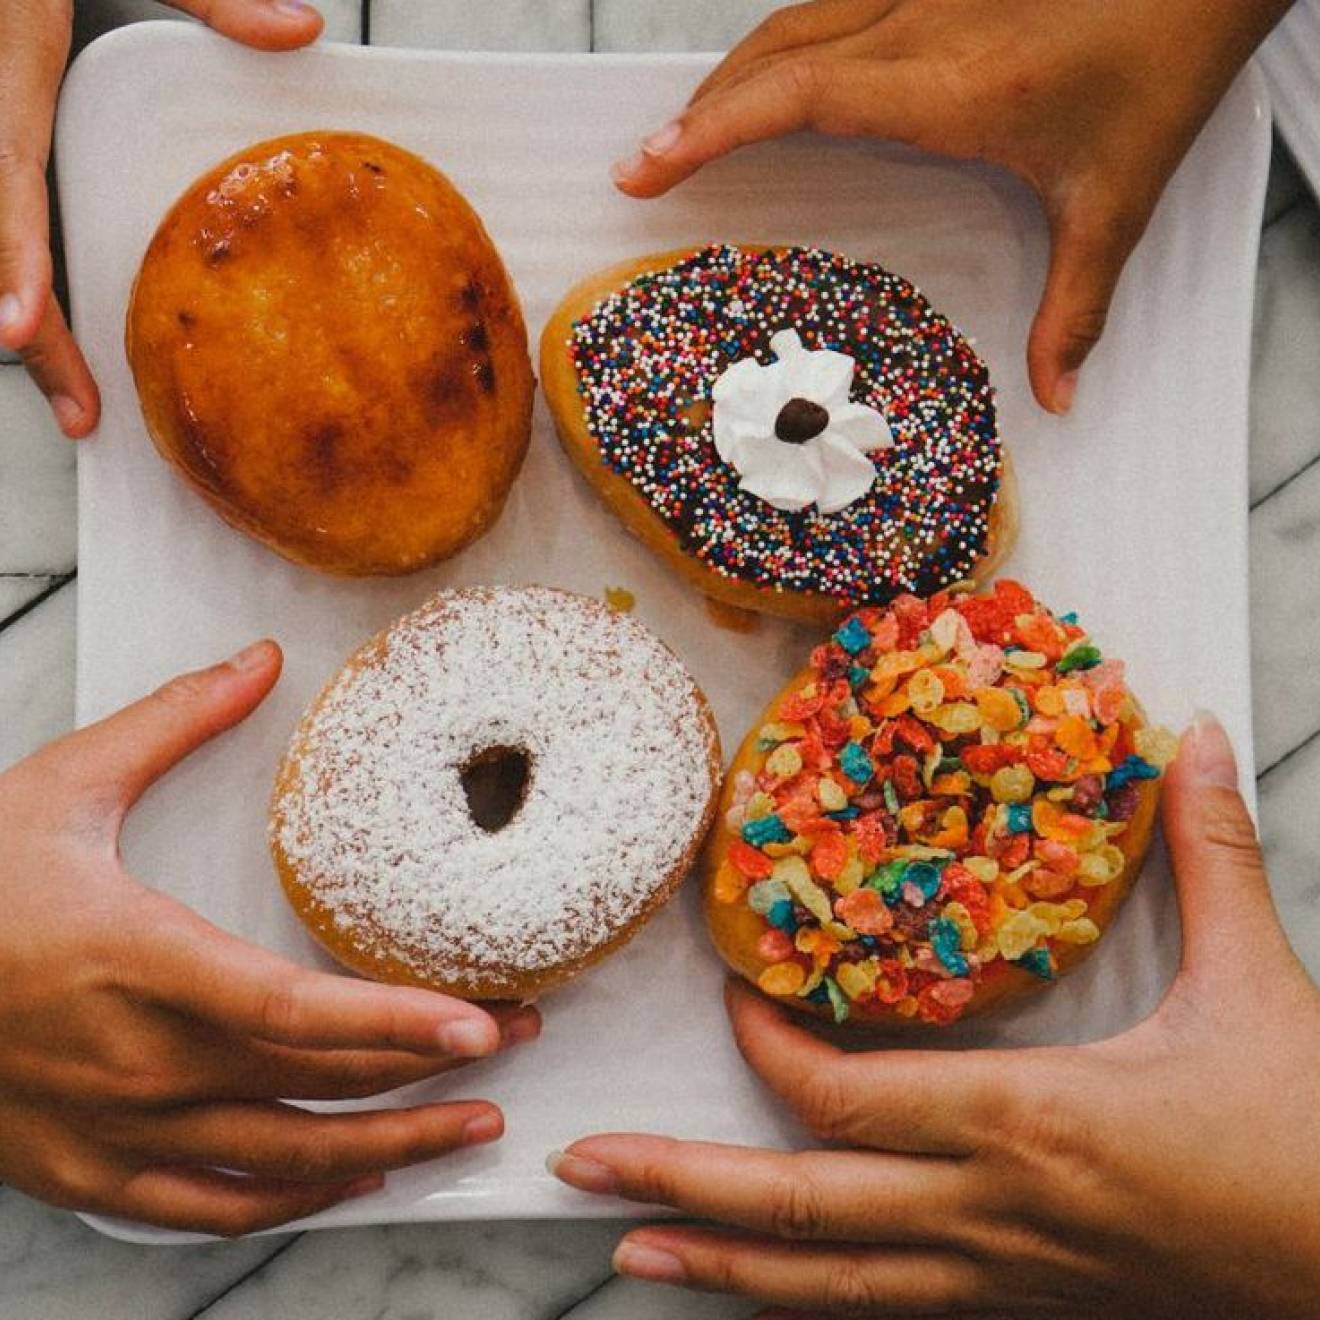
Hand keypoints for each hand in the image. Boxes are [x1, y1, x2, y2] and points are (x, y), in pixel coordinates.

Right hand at [0, 0, 323, 438]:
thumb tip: (304, 31)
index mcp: (13, 74)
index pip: (8, 185)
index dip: (11, 261)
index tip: (15, 329)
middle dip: (31, 339)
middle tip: (78, 416)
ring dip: (22, 318)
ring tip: (71, 394)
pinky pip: (3, 206)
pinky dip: (15, 269)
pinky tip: (46, 323)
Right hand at [0, 641, 539, 1235]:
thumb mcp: (62, 786)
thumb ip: (174, 721)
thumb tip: (260, 660)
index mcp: (141, 961)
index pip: (295, 1012)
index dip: (396, 1023)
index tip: (482, 1023)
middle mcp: (138, 1062)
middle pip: (316, 1086)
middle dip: (433, 1070)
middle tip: (514, 1044)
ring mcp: (112, 1131)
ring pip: (281, 1161)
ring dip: (391, 1146)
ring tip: (472, 1124)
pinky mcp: (86, 1170)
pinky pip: (210, 1208)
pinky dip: (293, 1199)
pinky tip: (351, 1174)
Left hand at [551, 714, 1319, 1317]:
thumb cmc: (1306, 1133)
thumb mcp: (1261, 981)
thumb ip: (1209, 853)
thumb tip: (1184, 734)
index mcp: (1027, 1118)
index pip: (845, 1097)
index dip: (769, 1053)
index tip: (731, 1001)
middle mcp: (990, 1208)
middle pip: (801, 1206)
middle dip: (680, 1185)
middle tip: (581, 1166)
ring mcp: (1001, 1275)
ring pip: (829, 1285)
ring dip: (720, 1265)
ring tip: (627, 1251)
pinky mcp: (1026, 1305)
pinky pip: (890, 1313)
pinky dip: (806, 1304)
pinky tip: (754, 1297)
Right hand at [611, 0, 1291, 413]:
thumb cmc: (1159, 65)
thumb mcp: (1117, 199)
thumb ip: (1079, 306)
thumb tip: (1056, 397)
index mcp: (945, 85)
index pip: (796, 93)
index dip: (711, 127)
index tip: (648, 163)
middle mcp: (915, 26)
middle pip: (771, 55)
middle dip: (698, 111)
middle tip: (644, 166)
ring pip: (790, 22)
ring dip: (732, 76)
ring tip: (690, 133)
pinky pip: (824, 8)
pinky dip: (775, 51)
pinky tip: (766, 83)